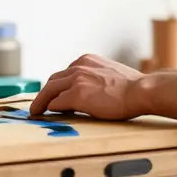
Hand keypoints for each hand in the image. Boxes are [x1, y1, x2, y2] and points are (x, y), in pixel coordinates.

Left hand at [29, 54, 145, 119]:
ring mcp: (76, 79)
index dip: (57, 86)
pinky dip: (50, 109)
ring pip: (49, 91)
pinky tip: (47, 116)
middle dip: (45, 93)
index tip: (53, 94)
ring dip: (41, 102)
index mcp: (86, 60)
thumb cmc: (133, 87)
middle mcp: (79, 66)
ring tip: (36, 112)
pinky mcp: (76, 95)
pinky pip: (55, 103)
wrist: (141, 90)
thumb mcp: (109, 74)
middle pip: (53, 80)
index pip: (64, 73)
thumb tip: (91, 90)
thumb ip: (95, 78)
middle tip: (40, 105)